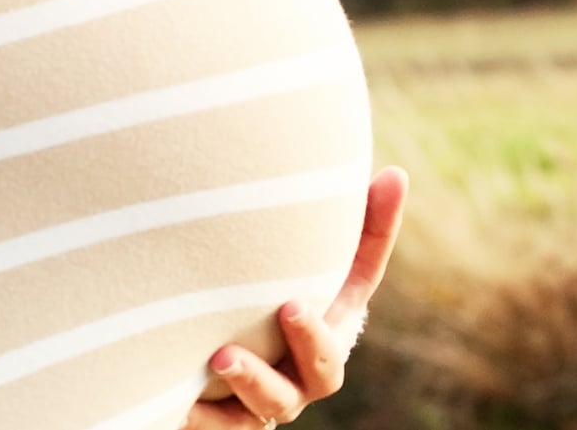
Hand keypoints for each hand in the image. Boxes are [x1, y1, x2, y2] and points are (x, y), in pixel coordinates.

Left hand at [184, 167, 409, 427]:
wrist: (216, 351)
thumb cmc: (269, 288)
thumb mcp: (304, 252)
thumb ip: (351, 217)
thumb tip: (396, 172)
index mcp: (334, 321)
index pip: (356, 301)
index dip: (354, 282)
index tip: (315, 279)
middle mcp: (307, 368)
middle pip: (324, 370)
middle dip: (311, 342)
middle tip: (290, 308)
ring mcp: (270, 399)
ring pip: (272, 406)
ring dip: (253, 381)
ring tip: (221, 357)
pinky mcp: (228, 421)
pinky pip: (218, 427)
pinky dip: (202, 415)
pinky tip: (180, 398)